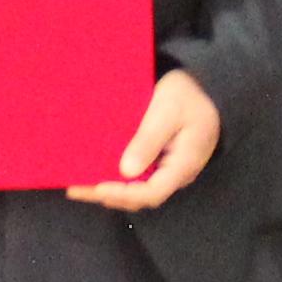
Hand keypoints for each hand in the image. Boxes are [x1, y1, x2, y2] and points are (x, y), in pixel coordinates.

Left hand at [71, 69, 222, 211]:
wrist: (205, 85)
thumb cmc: (187, 94)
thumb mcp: (167, 111)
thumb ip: (148, 141)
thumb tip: (126, 171)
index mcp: (184, 164)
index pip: (153, 192)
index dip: (124, 194)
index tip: (99, 188)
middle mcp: (177, 174)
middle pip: (141, 196)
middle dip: (108, 195)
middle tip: (76, 189)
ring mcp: (169, 170)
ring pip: (138, 189)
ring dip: (109, 189)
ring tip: (78, 186)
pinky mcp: (161, 162)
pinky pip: (139, 177)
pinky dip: (117, 178)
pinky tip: (95, 173)